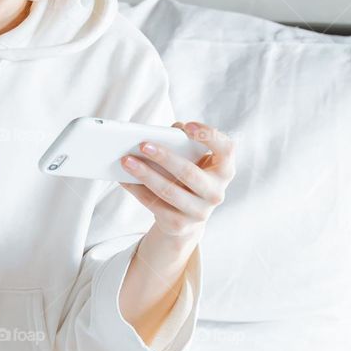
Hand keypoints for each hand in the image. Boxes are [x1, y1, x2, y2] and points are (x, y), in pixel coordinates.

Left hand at [119, 120, 234, 240]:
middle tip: (142, 144)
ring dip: (145, 174)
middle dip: (164, 157)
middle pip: (189, 173)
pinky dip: (137, 190)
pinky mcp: (180, 224)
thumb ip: (183, 143)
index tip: (188, 126)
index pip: (226, 149)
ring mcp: (200, 212)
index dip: (210, 136)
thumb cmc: (189, 176)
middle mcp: (216, 192)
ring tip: (126, 161)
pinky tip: (124, 179)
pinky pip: (154, 205)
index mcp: (224, 170)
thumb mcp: (193, 160)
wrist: (187, 216)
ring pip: (169, 191)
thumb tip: (156, 137)